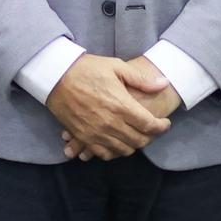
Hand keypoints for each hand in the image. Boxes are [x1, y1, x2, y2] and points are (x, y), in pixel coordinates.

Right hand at [48, 52, 175, 160]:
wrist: (56, 76)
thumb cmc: (87, 69)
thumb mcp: (116, 67)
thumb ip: (141, 79)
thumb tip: (164, 83)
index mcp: (121, 105)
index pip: (149, 125)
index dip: (161, 127)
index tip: (165, 123)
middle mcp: (110, 123)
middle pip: (138, 141)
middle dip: (150, 137)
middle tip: (151, 130)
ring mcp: (95, 133)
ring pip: (123, 150)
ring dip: (133, 145)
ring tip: (135, 136)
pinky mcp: (83, 137)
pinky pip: (103, 153)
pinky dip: (114, 152)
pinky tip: (117, 144)